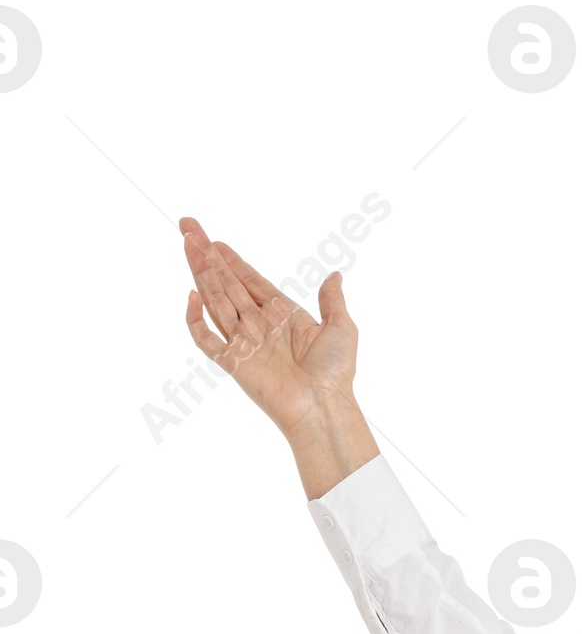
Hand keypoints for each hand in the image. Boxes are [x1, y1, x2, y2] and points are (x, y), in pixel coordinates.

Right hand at [179, 217, 377, 495]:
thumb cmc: (336, 373)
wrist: (325, 406)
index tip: (214, 241)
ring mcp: (244, 344)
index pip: (250, 281)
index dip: (232, 261)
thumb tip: (335, 274)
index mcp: (282, 316)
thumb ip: (332, 300)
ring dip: (201, 273)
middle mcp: (260, 327)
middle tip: (188, 227)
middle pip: (227, 284)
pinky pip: (207, 340)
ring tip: (188, 244)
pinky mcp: (234, 363)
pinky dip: (196, 320)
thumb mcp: (342, 328)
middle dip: (208, 256)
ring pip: (216, 301)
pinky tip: (192, 296)